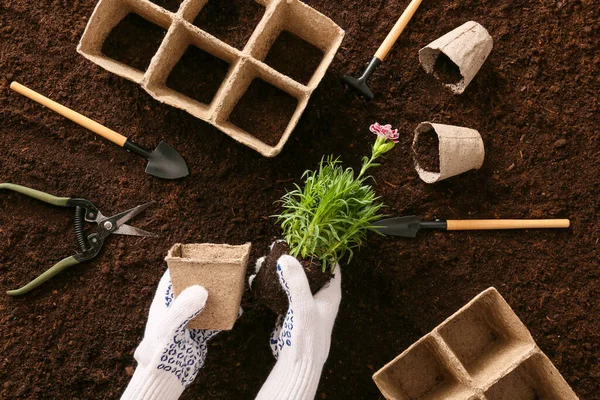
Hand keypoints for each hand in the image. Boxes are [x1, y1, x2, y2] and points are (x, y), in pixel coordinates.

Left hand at [122, 270, 234, 399]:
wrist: (165, 379)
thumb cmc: (160, 351)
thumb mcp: (170, 326)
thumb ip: (183, 307)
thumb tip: (201, 288)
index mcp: (163, 302)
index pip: (172, 276)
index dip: (185, 265)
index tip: (200, 255)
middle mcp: (175, 309)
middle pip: (192, 287)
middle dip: (206, 278)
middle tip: (223, 270)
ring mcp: (187, 321)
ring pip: (204, 303)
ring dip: (217, 296)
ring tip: (232, 288)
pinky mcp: (197, 334)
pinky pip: (213, 321)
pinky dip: (224, 316)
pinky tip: (235, 311)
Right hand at [255, 255, 341, 399]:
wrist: (297, 365)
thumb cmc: (308, 337)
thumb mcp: (303, 305)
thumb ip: (297, 281)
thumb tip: (286, 257)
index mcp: (331, 293)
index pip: (330, 264)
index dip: (321, 249)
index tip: (306, 236)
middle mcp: (320, 297)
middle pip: (310, 270)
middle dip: (295, 257)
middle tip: (280, 246)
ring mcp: (306, 304)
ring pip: (295, 280)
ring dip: (282, 269)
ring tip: (266, 259)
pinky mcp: (292, 312)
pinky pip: (284, 292)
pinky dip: (274, 283)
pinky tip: (261, 277)